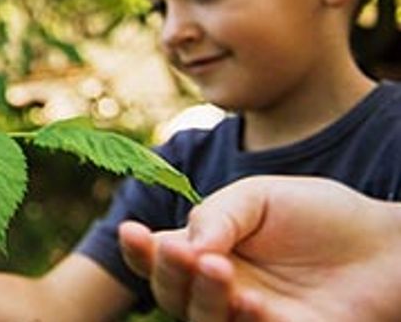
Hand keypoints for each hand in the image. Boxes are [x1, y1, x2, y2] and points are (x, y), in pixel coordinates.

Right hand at [118, 175, 400, 321]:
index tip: (132, 231)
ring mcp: (250, 318)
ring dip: (202, 298)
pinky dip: (243, 321)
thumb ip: (217, 214)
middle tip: (181, 250)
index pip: (156, 258)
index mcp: (204, 251)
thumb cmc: (321, 215)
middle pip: (170, 294)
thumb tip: (183, 243)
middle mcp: (219, 289)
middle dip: (167, 273)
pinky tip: (251, 301)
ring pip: (202, 321)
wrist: (387, 244)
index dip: (138, 251)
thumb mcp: (259, 197)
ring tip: (218, 269)